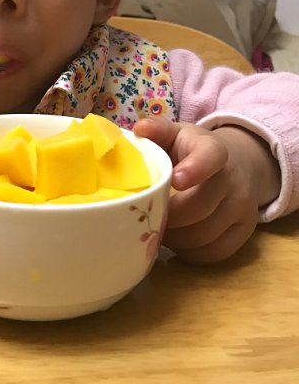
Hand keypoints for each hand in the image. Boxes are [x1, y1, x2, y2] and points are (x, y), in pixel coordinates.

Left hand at [133, 118, 280, 263]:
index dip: (195, 169)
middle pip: (200, 207)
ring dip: (175, 238)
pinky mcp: (244, 232)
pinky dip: (190, 252)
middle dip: (168, 216)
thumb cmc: (190, 152)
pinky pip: (214, 253)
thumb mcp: (176, 134)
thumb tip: (139, 130)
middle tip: (145, 216)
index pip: (210, 157)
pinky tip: (176, 242)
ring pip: (204, 235)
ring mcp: (242, 207)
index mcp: (213, 150)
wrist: (233, 167)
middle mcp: (233, 179)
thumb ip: (157, 130)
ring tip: (157, 228)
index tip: (175, 180)